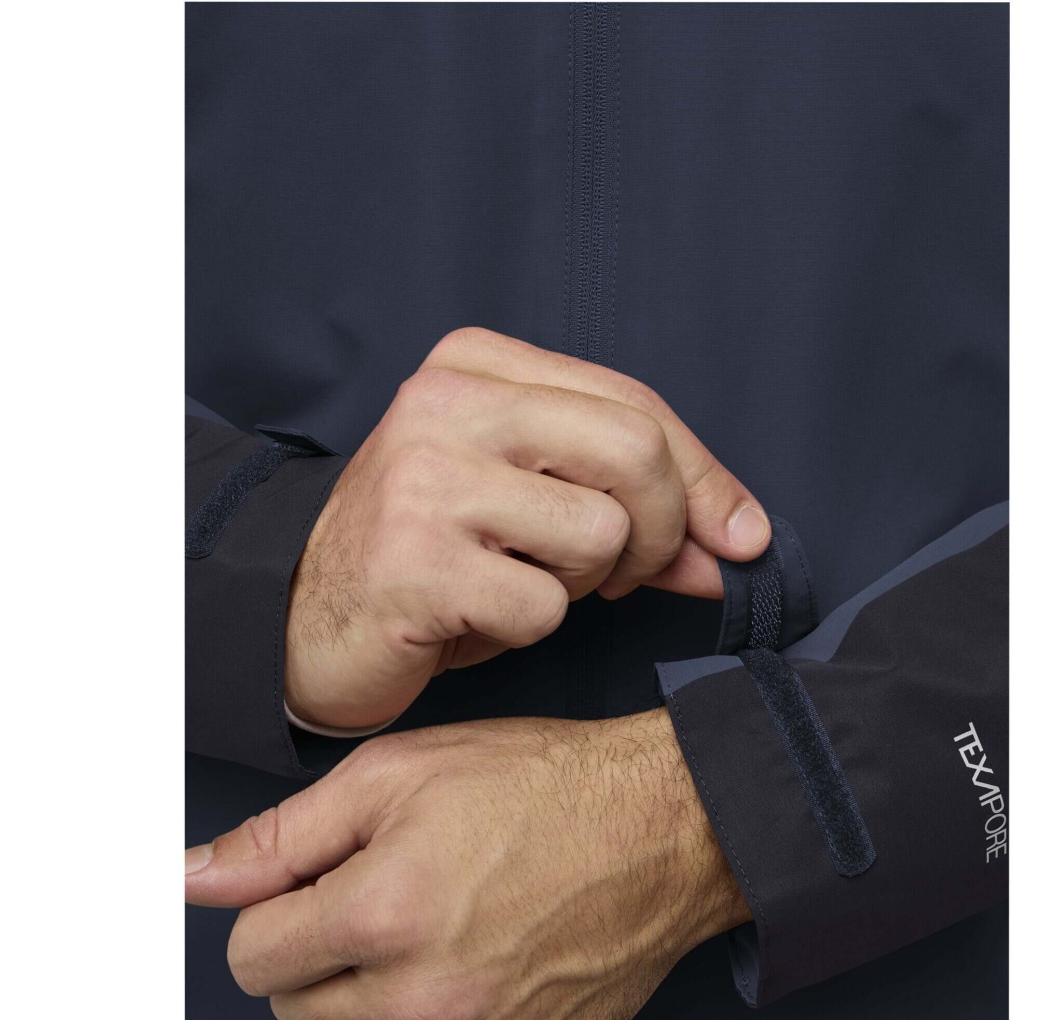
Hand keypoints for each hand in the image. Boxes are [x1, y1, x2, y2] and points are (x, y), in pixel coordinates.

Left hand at [184, 709, 750, 1019]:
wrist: (662, 829)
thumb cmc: (541, 788)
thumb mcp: (399, 773)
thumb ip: (284, 835)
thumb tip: (195, 879)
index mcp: (383, 914)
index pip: (251, 959)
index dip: (282, 910)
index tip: (328, 881)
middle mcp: (424, 1000)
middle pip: (296, 1008)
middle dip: (321, 951)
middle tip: (392, 890)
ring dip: (370, 994)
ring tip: (437, 924)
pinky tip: (469, 966)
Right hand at [285, 327, 769, 727]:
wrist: (305, 617)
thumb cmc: (432, 554)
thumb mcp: (532, 503)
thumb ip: (634, 506)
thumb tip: (740, 543)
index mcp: (476, 365)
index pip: (636, 404)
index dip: (707, 479)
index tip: (739, 537)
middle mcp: (446, 405)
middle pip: (638, 451)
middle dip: (663, 533)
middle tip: (624, 576)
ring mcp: (426, 479)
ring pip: (601, 533)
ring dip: (583, 585)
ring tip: (519, 584)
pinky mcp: (416, 561)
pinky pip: (546, 605)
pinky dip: (529, 628)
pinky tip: (476, 616)